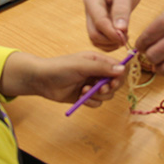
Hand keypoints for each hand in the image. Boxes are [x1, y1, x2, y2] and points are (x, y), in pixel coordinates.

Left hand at [0, 51, 124, 106]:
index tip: (113, 82)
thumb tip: (123, 69)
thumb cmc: (60, 67)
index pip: (118, 68)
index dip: (119, 76)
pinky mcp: (84, 97)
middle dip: (109, 88)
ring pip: (107, 95)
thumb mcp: (82, 65)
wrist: (41, 80)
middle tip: (100, 89)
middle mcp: (96, 72)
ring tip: (84, 91)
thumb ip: (102, 68)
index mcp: (97, 61)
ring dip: (98, 96)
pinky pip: (97, 103)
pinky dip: (91, 102)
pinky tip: (81, 97)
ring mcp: (91, 85)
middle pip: (115, 83)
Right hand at [84, 0, 144, 50]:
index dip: (111, 33)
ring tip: (125, 38)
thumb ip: (122, 9)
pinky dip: (111, 42)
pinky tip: (122, 36)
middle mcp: (90, 9)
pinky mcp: (100, 21)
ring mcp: (94, 16)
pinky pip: (101, 37)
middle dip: (110, 40)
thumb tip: (120, 30)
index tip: (125, 39)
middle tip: (126, 40)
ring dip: (110, 43)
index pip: (99, 22)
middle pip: (94, 33)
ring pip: (96, 38)